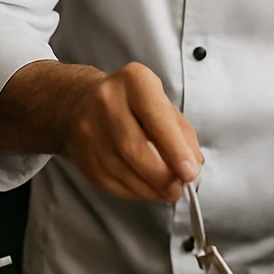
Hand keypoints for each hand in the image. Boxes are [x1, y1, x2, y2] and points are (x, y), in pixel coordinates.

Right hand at [62, 62, 202, 203]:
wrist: (82, 100)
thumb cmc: (134, 103)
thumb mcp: (163, 104)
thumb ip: (182, 133)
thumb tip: (192, 166)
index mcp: (135, 81)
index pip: (157, 118)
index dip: (175, 149)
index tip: (190, 172)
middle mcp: (107, 100)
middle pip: (134, 147)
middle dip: (161, 175)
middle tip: (178, 189)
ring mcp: (88, 127)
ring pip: (119, 168)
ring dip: (148, 188)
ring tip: (166, 192)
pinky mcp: (80, 152)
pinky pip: (107, 180)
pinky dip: (132, 191)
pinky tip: (146, 191)